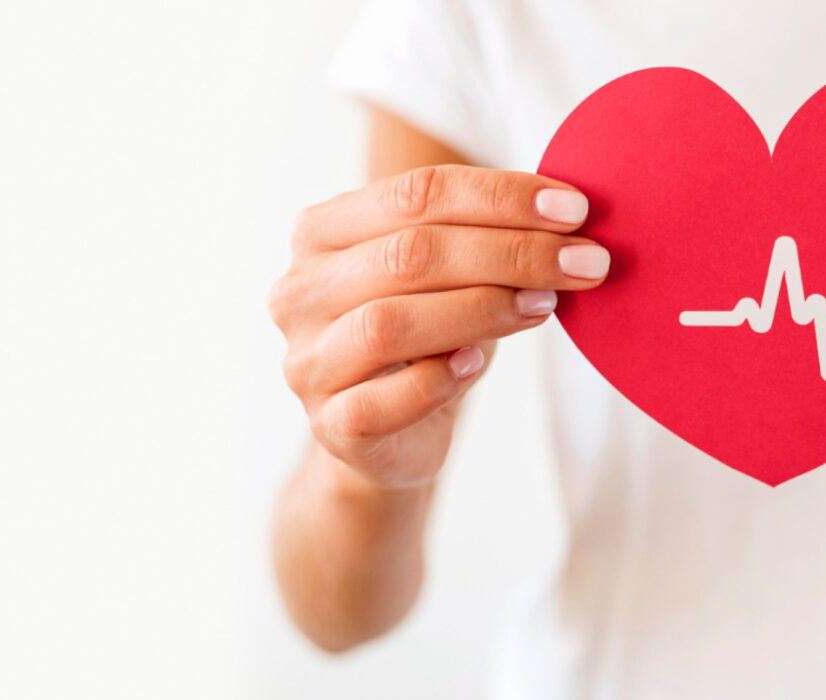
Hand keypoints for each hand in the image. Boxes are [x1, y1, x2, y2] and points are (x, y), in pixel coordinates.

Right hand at [268, 165, 606, 488]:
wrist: (384, 433)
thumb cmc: (422, 335)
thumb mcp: (444, 272)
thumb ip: (479, 234)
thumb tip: (568, 212)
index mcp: (320, 233)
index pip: (414, 194)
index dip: (499, 197)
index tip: (574, 211)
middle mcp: (298, 291)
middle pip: (407, 255)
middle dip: (509, 253)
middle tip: (584, 262)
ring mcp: (306, 361)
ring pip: (389, 323)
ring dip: (482, 310)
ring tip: (545, 306)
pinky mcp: (328, 424)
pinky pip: (382, 400)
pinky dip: (438, 379)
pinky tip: (476, 364)